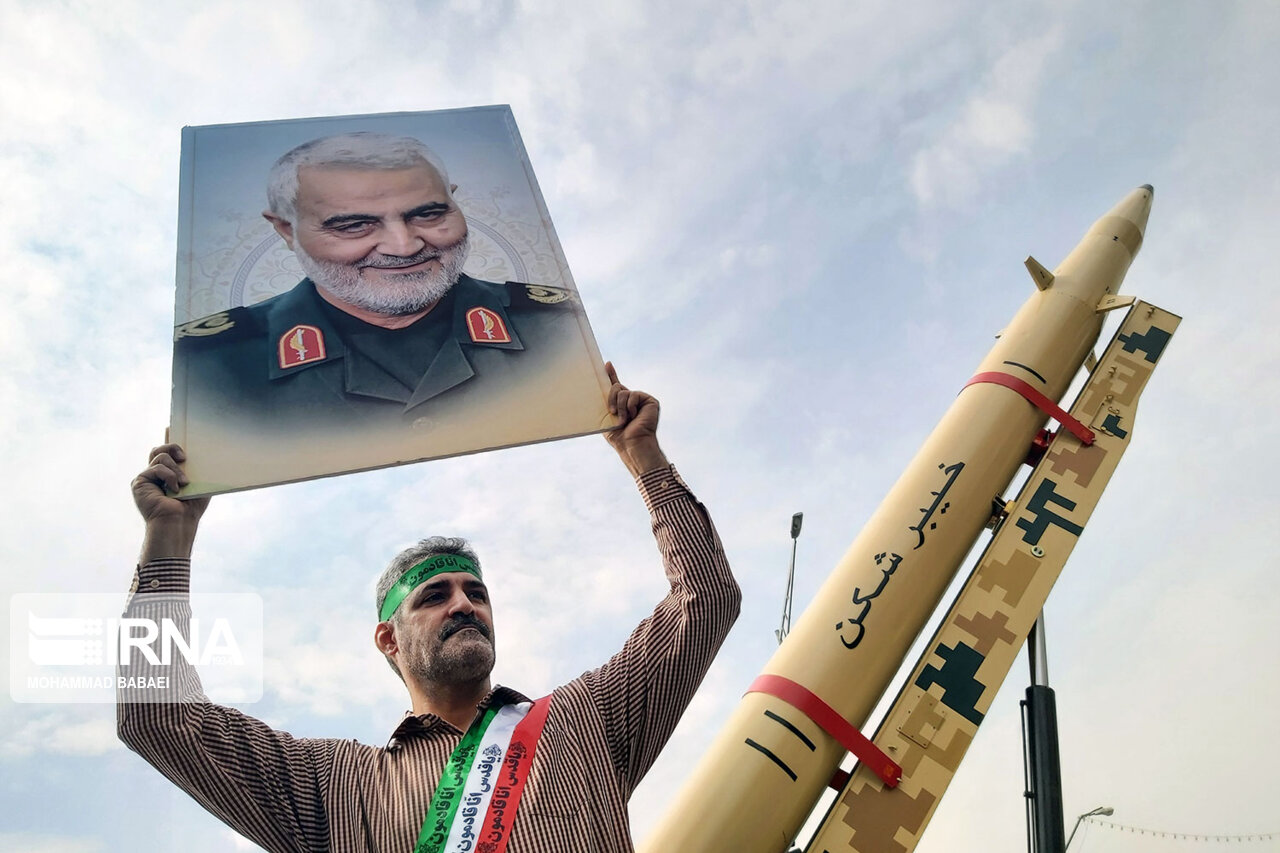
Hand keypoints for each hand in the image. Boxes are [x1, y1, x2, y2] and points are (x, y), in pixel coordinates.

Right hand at [131, 442, 208, 559]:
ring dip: (176, 470)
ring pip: (160, 456)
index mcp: (168, 474)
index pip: (167, 452)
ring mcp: (146, 477)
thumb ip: (197, 468)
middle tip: (184, 457)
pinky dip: (169, 476)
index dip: (169, 438)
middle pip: (160, 449)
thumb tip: (204, 453)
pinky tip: (174, 489)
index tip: (171, 426)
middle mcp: (155, 474)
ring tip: (184, 484)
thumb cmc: (190, 507)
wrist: (178, 522)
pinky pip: (156, 467)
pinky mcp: (139, 481)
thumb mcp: (198, 483)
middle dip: (173, 446)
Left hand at [603, 362, 667, 476]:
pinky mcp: (650, 401)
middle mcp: (632, 400)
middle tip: (612, 413)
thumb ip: (604, 404)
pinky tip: (634, 416)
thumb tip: (596, 391)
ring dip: (619, 406)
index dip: (611, 374)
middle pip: (616, 386)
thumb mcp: (606, 418)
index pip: (616, 386)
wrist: (632, 445)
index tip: (607, 364)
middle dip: (610, 398)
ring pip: (623, 391)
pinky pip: (633, 394)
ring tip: (624, 420)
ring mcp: (641, 400)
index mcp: (621, 404)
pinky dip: (629, 406)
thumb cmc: (619, 436)